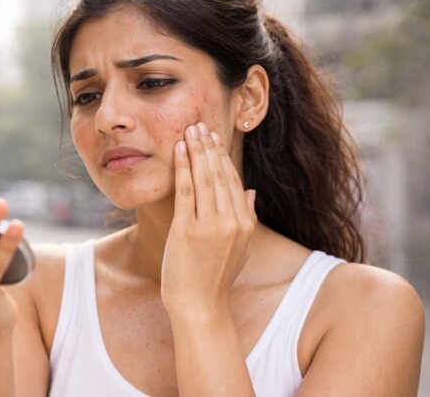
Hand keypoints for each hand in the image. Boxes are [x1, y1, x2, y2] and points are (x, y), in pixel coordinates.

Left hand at [161, 122, 256, 318]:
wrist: (199, 305)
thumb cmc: (216, 278)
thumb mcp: (240, 247)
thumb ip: (247, 217)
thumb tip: (250, 190)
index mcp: (244, 223)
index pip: (233, 180)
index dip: (222, 156)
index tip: (214, 137)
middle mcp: (230, 221)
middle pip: (219, 174)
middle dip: (209, 146)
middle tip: (200, 124)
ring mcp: (209, 225)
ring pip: (204, 178)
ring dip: (196, 151)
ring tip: (190, 130)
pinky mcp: (187, 230)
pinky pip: (185, 191)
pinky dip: (183, 167)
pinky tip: (179, 150)